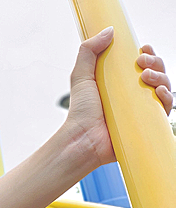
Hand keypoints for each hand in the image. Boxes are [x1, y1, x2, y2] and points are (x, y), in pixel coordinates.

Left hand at [65, 28, 171, 168]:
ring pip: (164, 88)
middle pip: (156, 73)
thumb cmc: (80, 112)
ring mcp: (140, 109)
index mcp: (118, 83)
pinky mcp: (146, 123)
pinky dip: (167, 98)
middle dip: (154, 62)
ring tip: (146, 76)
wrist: (82, 138)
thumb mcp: (81, 76)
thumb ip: (89, 51)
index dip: (147, 54)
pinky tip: (159, 92)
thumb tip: (110, 31)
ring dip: (161, 77)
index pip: (141, 64)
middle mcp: (131, 95)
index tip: (142, 50)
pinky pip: (165, 109)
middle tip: (141, 62)